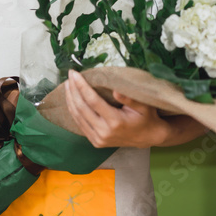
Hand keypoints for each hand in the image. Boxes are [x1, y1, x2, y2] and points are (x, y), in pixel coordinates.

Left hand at [64, 70, 208, 149]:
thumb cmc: (146, 118)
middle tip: (69, 76)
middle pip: (81, 108)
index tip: (74, 73)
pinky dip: (73, 110)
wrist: (148, 137)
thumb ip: (130, 98)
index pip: (92, 101)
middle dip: (73, 90)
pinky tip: (71, 99)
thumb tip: (115, 90)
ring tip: (67, 85)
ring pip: (77, 117)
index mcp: (115, 122)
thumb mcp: (144, 106)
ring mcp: (98, 139)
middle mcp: (104, 132)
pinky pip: (80, 124)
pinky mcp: (95, 142)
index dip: (81, 86)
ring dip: (70, 100)